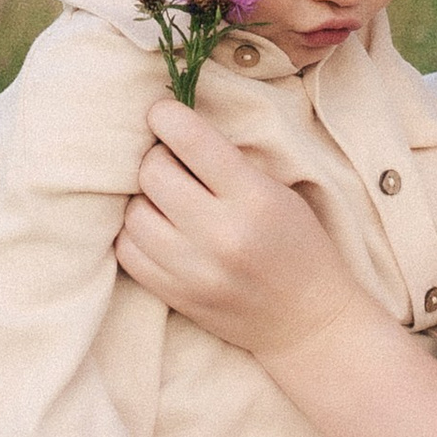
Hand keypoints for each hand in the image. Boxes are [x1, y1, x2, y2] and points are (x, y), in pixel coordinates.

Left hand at [116, 96, 366, 360]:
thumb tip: (172, 129)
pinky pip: (127, 252)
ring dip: (144, 199)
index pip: (190, 140)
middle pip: (152, 174)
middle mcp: (220, 234)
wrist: (309, 323)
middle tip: (170, 162)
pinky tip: (157, 228)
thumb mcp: (280, 193)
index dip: (166, 116)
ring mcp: (193, 270)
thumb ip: (229, 163)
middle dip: (156, 158)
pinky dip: (135, 233)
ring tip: (164, 199)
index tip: (162, 113)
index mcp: (254, 198)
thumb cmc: (299, 247)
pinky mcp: (175, 297)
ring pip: (132, 213)